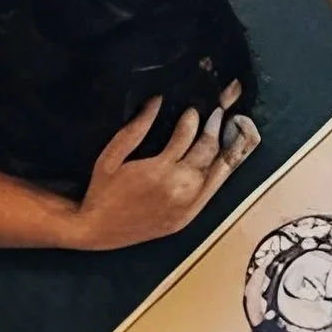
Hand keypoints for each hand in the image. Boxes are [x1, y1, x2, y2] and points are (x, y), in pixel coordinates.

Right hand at [64, 90, 245, 249]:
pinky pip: (213, 191)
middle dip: (213, 130)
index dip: (192, 120)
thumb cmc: (102, 191)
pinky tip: (224, 161)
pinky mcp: (190, 217)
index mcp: (160, 170)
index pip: (186, 137)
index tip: (193, 110)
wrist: (99, 230)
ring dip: (226, 150)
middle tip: (217, 114)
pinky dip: (221, 173)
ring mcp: (188, 205)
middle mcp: (180, 188)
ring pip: (218, 173)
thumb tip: (156, 101)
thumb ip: (135, 129)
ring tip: (231, 132)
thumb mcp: (111, 156)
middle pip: (207, 153)